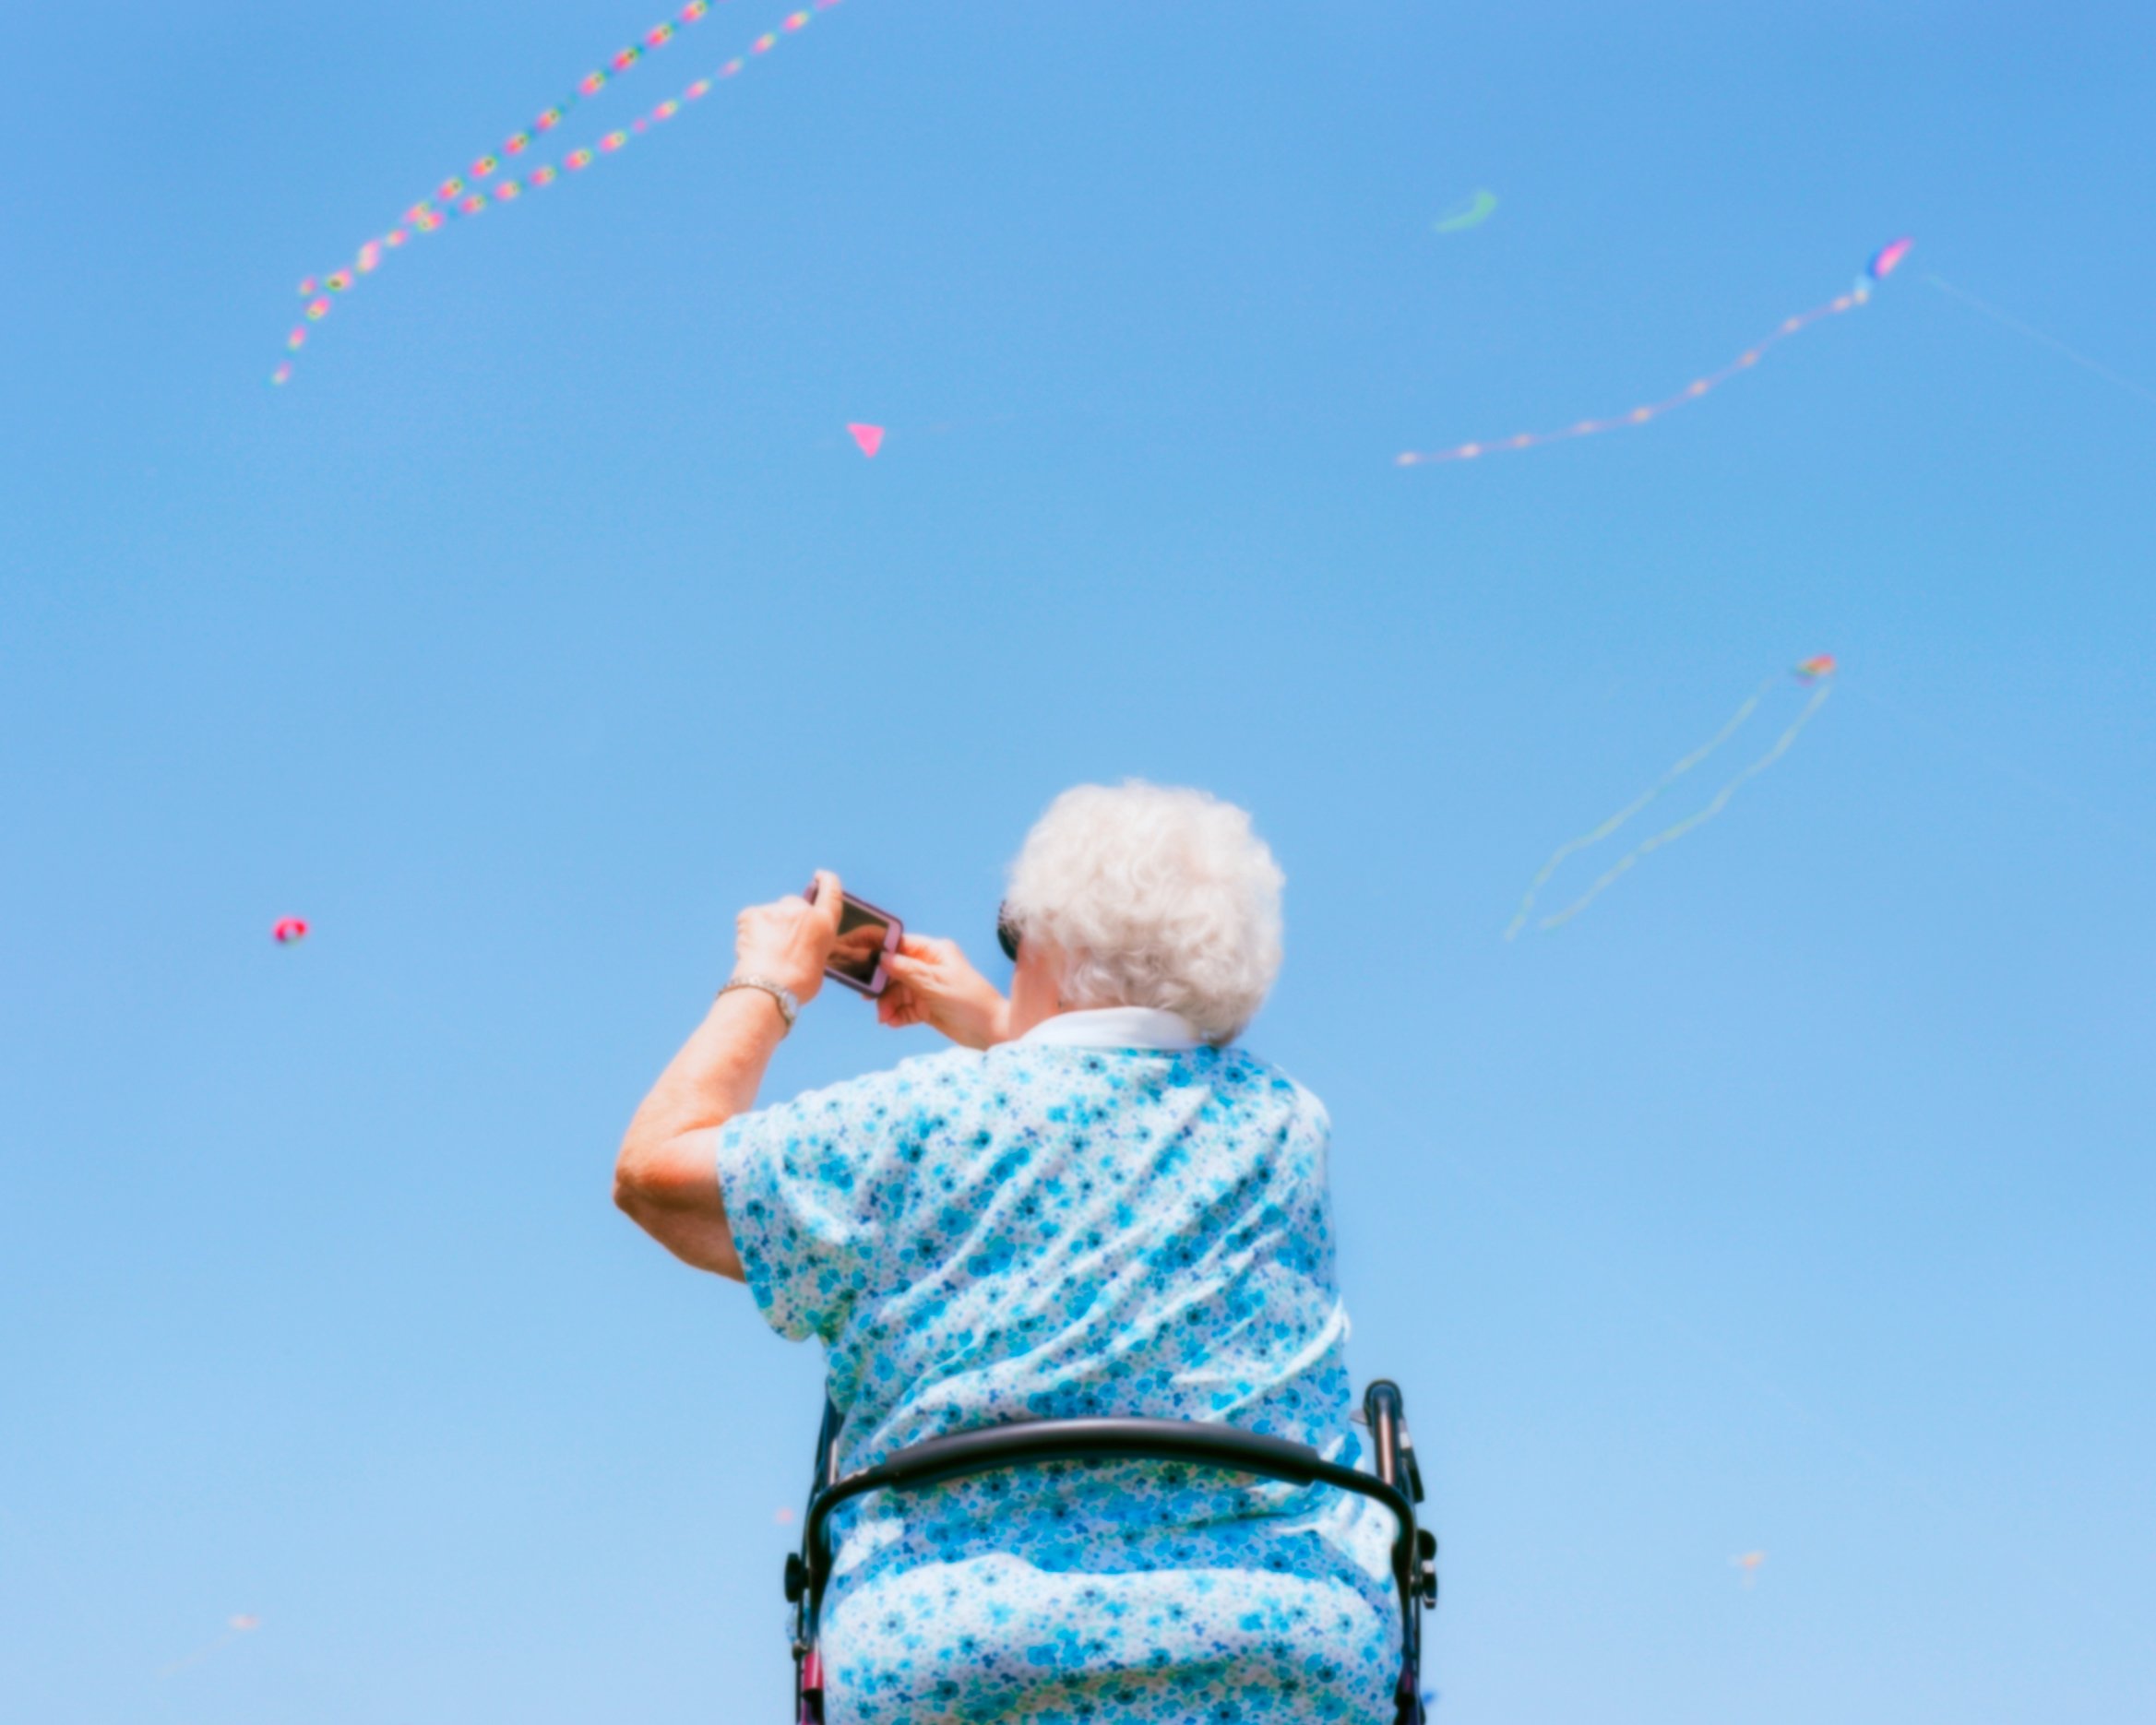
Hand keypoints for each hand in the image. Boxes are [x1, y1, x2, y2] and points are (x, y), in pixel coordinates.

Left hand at [732, 869, 845, 1003]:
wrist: (768, 989)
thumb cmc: (797, 985)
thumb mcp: (819, 963)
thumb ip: (814, 944)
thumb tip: (802, 943)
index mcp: (824, 924)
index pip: (831, 891)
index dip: (827, 880)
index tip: (820, 875)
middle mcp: (802, 910)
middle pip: (795, 904)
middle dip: (789, 919)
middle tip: (782, 943)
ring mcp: (776, 910)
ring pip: (772, 914)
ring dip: (769, 928)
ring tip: (766, 954)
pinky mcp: (752, 913)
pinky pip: (751, 919)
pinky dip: (750, 931)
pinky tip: (751, 950)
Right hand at [876, 933, 1011, 1048]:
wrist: (989, 1031)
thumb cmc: (969, 1001)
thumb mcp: (935, 983)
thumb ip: (907, 971)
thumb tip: (882, 957)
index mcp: (935, 952)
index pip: (901, 945)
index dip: (881, 952)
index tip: (863, 961)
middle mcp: (930, 967)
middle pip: (895, 971)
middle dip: (883, 986)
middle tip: (869, 999)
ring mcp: (927, 988)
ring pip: (897, 992)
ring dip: (888, 1004)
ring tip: (884, 1018)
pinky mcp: (927, 1007)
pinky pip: (904, 1008)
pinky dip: (897, 1015)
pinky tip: (893, 1022)